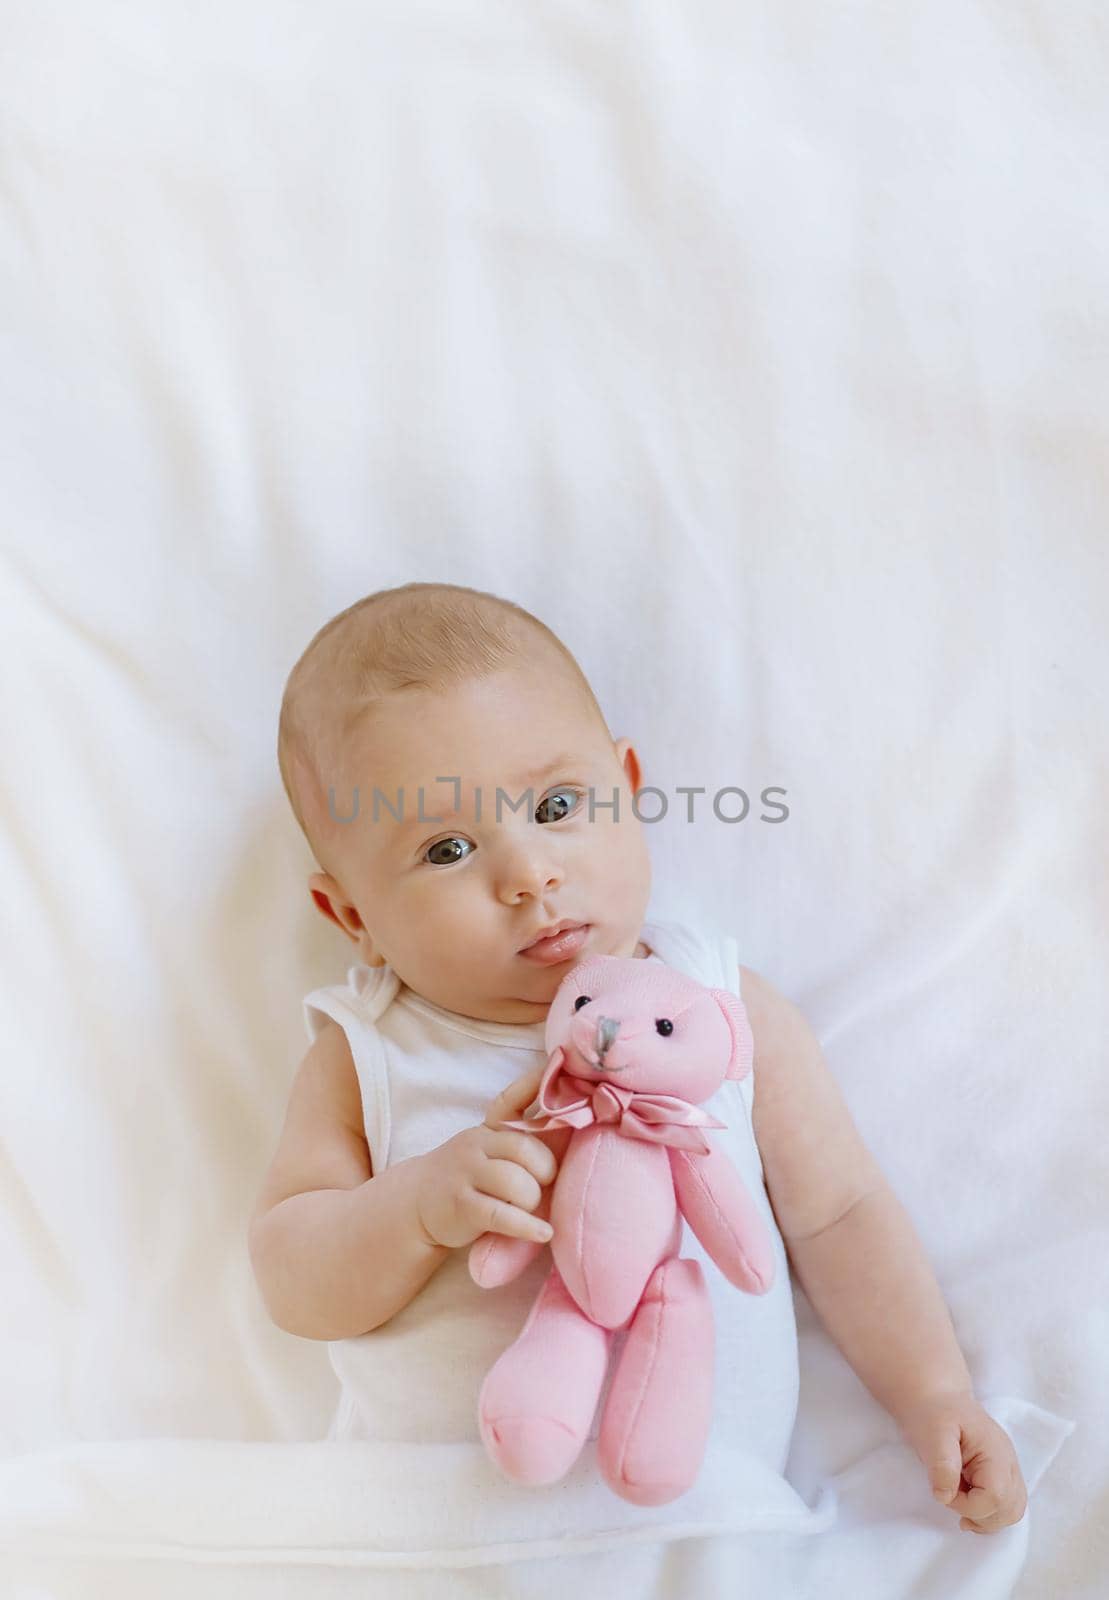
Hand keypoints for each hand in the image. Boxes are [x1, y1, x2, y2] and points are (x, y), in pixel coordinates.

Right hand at [415, 1063, 559, 1250]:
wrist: (418, 1203)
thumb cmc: (470, 1177)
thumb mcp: (490, 1150)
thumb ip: (522, 1139)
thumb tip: (572, 1124)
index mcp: (489, 1128)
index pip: (512, 1099)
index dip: (535, 1082)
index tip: (559, 1060)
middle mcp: (476, 1143)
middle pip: (524, 1150)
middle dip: (544, 1171)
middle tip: (544, 1184)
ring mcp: (466, 1173)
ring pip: (516, 1183)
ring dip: (533, 1201)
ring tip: (530, 1209)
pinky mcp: (462, 1205)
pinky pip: (502, 1215)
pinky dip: (527, 1226)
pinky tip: (543, 1232)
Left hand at [897, 1390, 1028, 1533]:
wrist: (937, 1400)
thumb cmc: (934, 1414)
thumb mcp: (932, 1432)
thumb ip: (941, 1464)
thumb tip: (945, 1497)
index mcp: (996, 1451)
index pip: (996, 1496)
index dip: (968, 1505)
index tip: (944, 1492)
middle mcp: (1009, 1463)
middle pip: (1010, 1509)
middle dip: (979, 1515)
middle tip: (951, 1498)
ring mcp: (1008, 1470)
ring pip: (1012, 1512)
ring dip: (986, 1519)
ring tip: (960, 1506)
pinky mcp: (1001, 1476)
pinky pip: (1006, 1506)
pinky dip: (989, 1515)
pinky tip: (968, 1508)